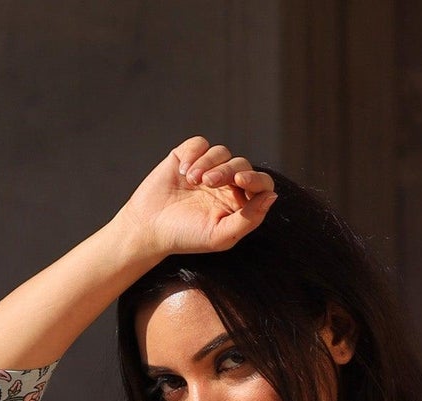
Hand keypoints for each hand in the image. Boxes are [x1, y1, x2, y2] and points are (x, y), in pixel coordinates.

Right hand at [113, 137, 275, 263]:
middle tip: (208, 183)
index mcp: (238, 203)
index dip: (256, 179)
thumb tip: (272, 196)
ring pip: (221, 152)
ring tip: (192, 181)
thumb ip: (249, 219)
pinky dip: (195, 154)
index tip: (241, 181)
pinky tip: (183, 172)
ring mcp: (207, 169)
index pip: (261, 184)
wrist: (149, 228)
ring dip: (208, 163)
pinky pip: (200, 144)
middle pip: (241, 164)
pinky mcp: (188, 156)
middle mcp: (226, 184)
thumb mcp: (220, 236)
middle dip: (227, 170)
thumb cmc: (185, 237)